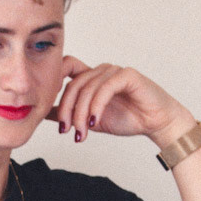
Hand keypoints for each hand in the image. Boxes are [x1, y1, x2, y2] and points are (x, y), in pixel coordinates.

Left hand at [49, 57, 192, 148]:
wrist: (156, 123)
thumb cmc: (128, 118)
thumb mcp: (91, 120)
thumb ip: (70, 113)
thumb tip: (44, 114)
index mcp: (91, 78)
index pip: (66, 68)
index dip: (54, 82)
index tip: (49, 108)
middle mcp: (101, 71)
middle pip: (73, 83)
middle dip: (66, 109)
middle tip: (66, 130)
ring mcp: (114, 71)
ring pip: (87, 88)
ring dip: (81, 113)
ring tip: (82, 133)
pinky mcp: (127, 75)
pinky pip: (105, 88)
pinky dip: (97, 106)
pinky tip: (95, 122)